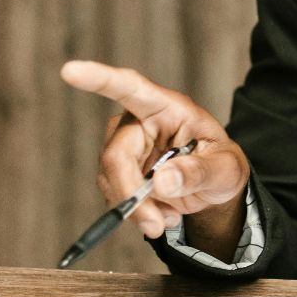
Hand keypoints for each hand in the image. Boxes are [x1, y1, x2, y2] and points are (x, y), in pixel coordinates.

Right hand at [59, 60, 250, 254]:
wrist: (214, 187)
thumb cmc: (221, 166)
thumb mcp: (226, 170)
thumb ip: (199, 173)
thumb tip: (161, 182)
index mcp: (167, 107)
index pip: (130, 88)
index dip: (99, 78)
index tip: (70, 70)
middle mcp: (138, 122)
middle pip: (116, 155)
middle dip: (131, 195)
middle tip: (156, 226)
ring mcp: (125, 147)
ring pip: (110, 180)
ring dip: (136, 209)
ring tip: (168, 218)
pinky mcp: (118, 171)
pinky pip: (113, 195)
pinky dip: (135, 213)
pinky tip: (160, 215)